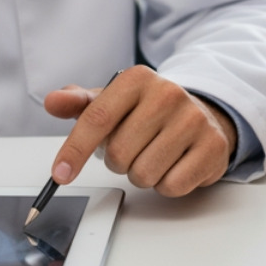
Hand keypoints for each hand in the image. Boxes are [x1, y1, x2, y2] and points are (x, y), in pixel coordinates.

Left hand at [43, 65, 237, 196]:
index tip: (60, 174)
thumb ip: (79, 103)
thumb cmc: (149, 112)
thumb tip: (53, 101)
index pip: (97, 118)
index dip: (74, 150)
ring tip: (153, 155)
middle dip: (118, 162)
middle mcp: (168, 93)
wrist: (201, 114)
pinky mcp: (212, 146)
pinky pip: (172, 186)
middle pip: (118, 154)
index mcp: (137, 78)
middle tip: (132, 149)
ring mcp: (193, 119)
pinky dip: (166, 185)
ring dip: (142, 175)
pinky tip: (174, 164)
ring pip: (144, 174)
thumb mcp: (112, 101)